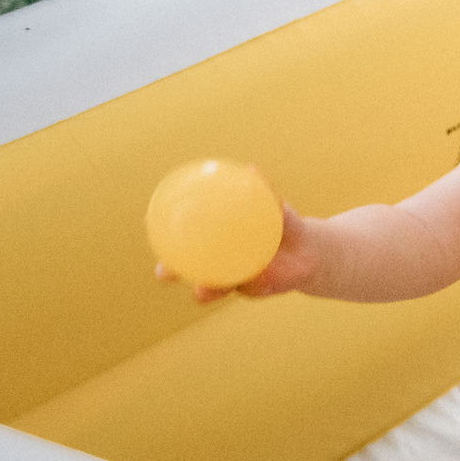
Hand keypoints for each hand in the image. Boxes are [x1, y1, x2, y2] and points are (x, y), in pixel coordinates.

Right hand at [154, 203, 316, 302]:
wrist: (310, 250)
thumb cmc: (282, 224)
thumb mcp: (275, 206)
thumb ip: (264, 191)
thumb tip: (252, 169)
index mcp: (216, 242)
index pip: (183, 237)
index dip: (164, 231)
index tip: (149, 220)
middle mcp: (219, 264)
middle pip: (187, 270)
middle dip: (172, 271)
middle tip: (163, 271)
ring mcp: (236, 280)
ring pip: (215, 288)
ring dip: (206, 291)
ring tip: (200, 290)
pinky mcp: (258, 291)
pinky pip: (253, 290)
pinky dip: (252, 286)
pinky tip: (254, 282)